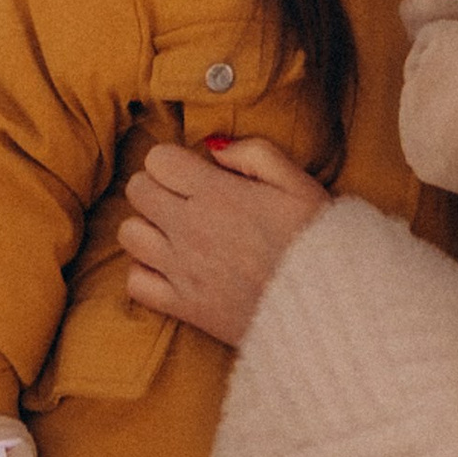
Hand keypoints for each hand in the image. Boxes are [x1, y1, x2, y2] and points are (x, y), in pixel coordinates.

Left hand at [118, 135, 329, 345]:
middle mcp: (191, 228)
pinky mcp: (184, 306)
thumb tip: (213, 150)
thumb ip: (254, 154)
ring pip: (129, 234)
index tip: (194, 174)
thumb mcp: (297, 182)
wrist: (328, 306)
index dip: (174, 161)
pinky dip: (147, 274)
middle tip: (184, 200)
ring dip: (148, 228)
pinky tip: (172, 269)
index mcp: (217, 194)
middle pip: (137, 190)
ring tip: (176, 234)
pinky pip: (135, 282)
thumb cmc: (318, 240)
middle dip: (156, 187)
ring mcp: (183, 269)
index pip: (157, 159)